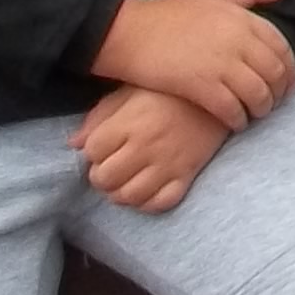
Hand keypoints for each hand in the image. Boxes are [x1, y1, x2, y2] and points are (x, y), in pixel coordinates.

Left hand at [72, 87, 228, 214]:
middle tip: (110, 166)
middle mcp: (146, 145)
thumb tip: (74, 143)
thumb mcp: (130, 92)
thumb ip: (100, 116)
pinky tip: (146, 190)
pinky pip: (161, 203)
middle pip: (105, 178)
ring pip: (129, 196)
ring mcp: (168, 163)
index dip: (92, 151)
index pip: (92, 151)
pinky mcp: (187, 174)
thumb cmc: (168, 91)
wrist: (220, 94)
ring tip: (124, 180)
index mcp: (130, 121)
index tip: (102, 146)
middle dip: (101, 176)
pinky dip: (147, 203)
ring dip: (119, 193)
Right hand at [92, 0, 294, 130]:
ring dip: (262, 108)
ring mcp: (221, 64)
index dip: (291, 68)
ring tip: (256, 114)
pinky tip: (236, 122)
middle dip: (280, 92)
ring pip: (258, 94)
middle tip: (276, 103)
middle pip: (275, 73)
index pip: (282, 47)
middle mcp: (238, 41)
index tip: (290, 83)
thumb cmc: (169, 12)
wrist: (130, 32)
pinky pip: (232, 109)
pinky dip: (239, 119)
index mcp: (243, 18)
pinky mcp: (201, 86)